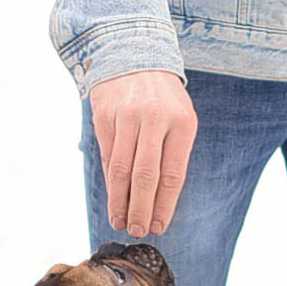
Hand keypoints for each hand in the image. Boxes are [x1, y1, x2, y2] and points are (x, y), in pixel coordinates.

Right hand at [89, 69, 197, 235]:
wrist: (134, 55)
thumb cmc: (164, 97)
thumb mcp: (181, 117)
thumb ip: (174, 152)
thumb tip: (162, 198)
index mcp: (181, 122)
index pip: (172, 174)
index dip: (164, 204)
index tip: (159, 225)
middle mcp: (154, 119)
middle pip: (145, 176)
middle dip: (141, 208)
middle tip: (138, 230)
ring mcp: (127, 117)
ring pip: (121, 170)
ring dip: (120, 201)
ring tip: (121, 221)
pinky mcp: (105, 117)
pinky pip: (108, 157)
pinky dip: (110, 182)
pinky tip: (113, 198)